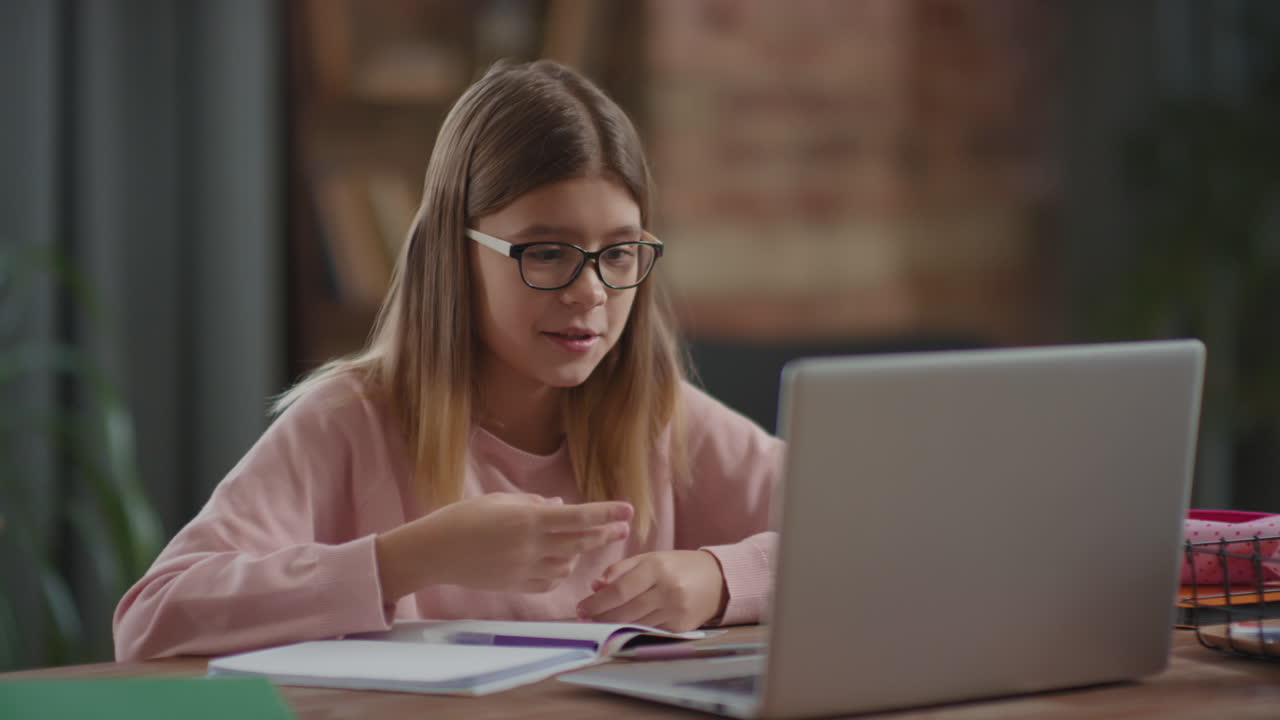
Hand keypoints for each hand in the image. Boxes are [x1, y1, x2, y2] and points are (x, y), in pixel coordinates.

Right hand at [376, 493, 632, 599]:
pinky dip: (561, 572)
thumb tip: (562, 506)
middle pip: (580, 542)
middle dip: (605, 534)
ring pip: (568, 564)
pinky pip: (550, 582)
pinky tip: (561, 563)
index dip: (606, 512)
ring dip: (580, 554)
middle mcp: (531, 546)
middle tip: (623, 528)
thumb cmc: (463, 518)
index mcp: (528, 519)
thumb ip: (535, 503)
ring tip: (584, 543)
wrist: (434, 552)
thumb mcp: (500, 500)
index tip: (627, 509)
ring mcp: (525, 569)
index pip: (579, 516)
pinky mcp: (516, 586)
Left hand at [575, 550, 727, 631]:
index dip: (597, 602)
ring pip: (635, 623)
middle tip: (585, 617)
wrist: (718, 580)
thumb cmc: (679, 566)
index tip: (581, 607)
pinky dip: (632, 629)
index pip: (619, 590)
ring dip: (613, 625)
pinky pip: (649, 631)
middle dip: (600, 616)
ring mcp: (676, 611)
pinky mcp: (681, 627)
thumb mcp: (651, 558)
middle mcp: (667, 590)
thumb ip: (622, 569)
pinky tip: (621, 626)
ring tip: (598, 622)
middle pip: (625, 610)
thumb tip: (595, 585)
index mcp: (657, 567)